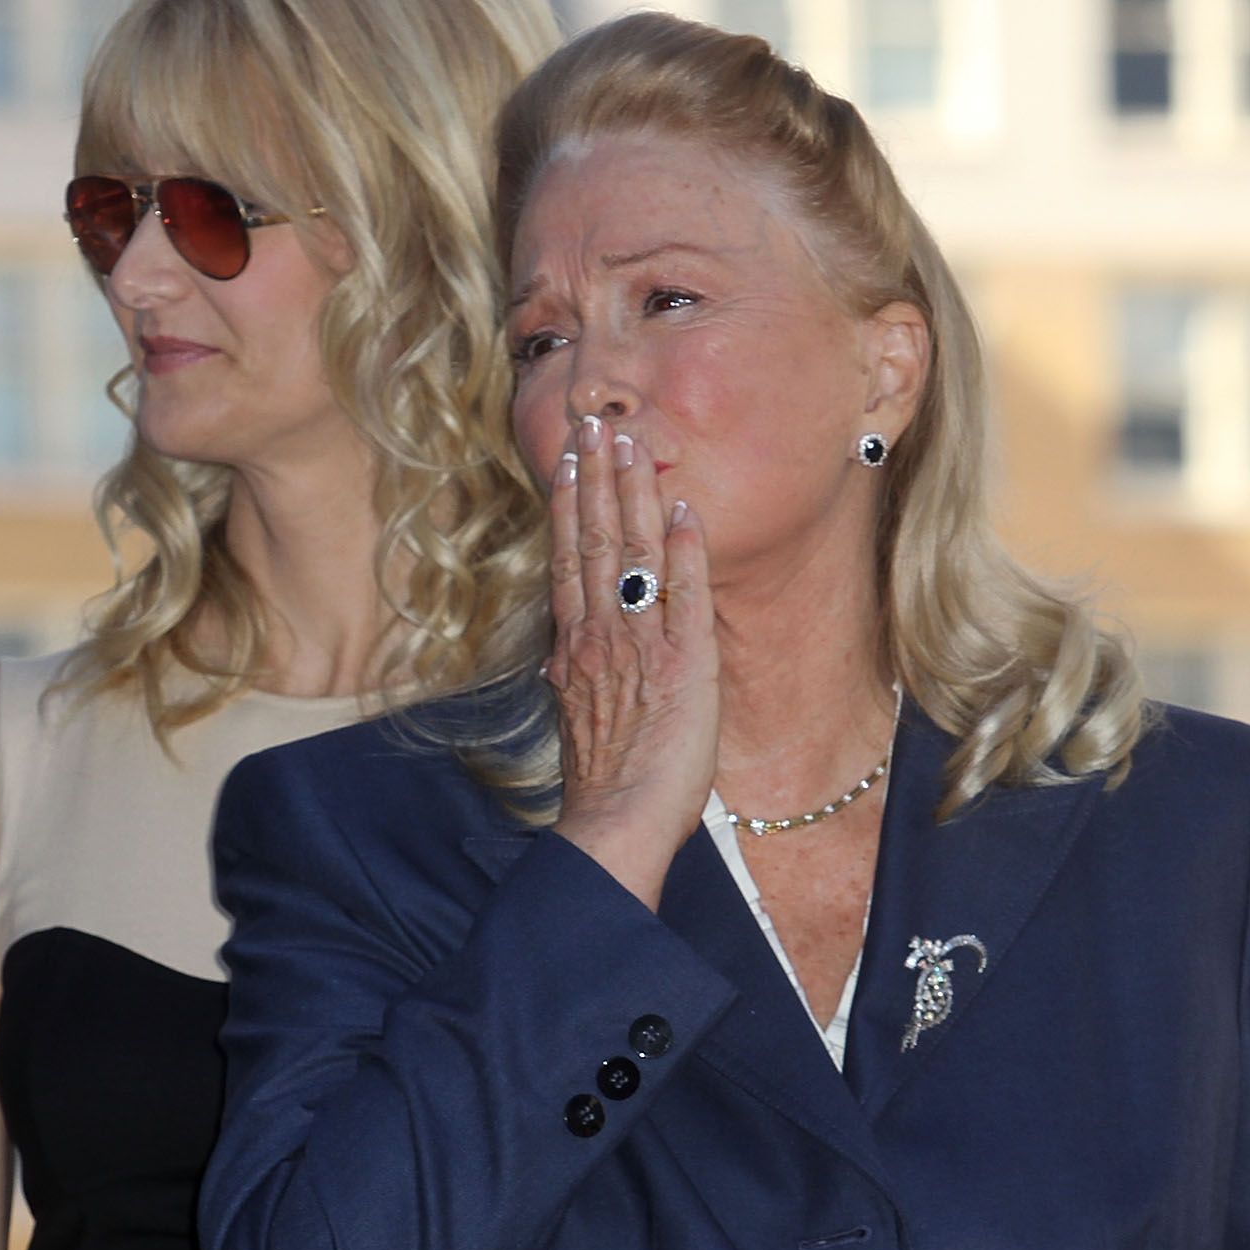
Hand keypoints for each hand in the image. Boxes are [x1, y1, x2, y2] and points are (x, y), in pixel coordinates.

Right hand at [543, 414, 716, 910]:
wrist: (615, 825)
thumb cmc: (604, 786)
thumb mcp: (579, 718)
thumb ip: (575, 675)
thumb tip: (562, 656)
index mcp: (575, 648)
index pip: (571, 560)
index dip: (571, 505)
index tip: (569, 459)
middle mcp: (599, 637)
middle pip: (594, 543)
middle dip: (594, 479)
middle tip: (592, 423)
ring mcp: (638, 648)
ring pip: (633, 557)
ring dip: (633, 496)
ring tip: (632, 444)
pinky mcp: (683, 667)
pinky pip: (683, 598)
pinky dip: (684, 552)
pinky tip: (686, 510)